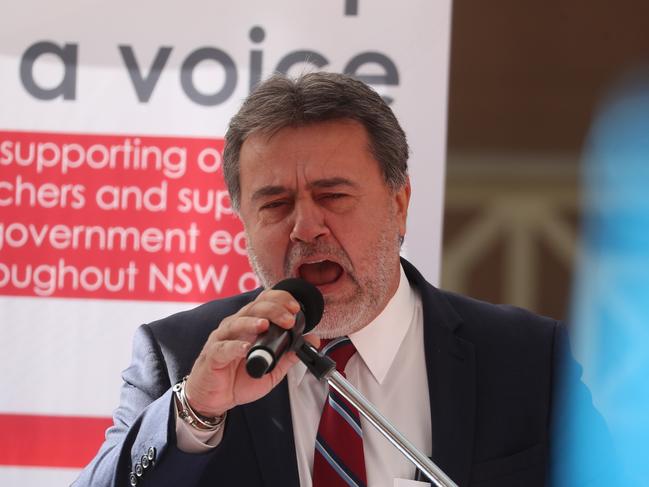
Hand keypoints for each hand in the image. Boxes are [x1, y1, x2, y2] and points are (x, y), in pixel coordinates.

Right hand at [183, 289, 319, 416]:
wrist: (215, 398)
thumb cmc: (239, 379)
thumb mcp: (272, 368)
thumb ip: (290, 354)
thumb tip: (312, 340)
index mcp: (250, 324)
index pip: (264, 302)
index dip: (280, 300)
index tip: (295, 308)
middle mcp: (236, 326)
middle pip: (253, 308)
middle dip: (273, 310)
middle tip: (288, 318)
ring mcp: (222, 339)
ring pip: (236, 323)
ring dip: (253, 322)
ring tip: (266, 324)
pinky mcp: (213, 356)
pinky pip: (223, 348)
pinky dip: (235, 347)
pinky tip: (245, 348)